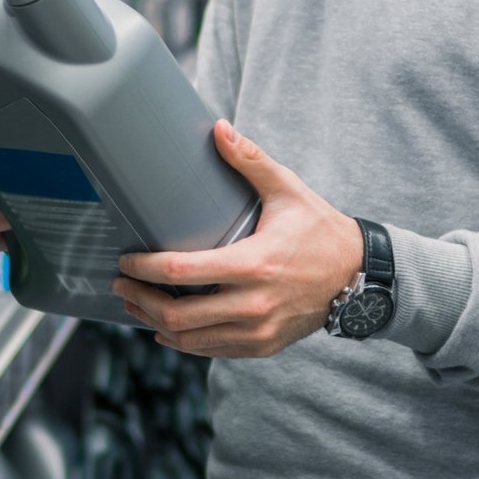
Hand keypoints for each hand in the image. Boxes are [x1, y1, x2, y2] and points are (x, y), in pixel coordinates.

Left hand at [113, 121, 362, 357]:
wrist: (358, 276)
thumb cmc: (319, 229)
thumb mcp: (288, 190)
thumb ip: (251, 160)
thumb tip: (218, 128)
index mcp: (254, 265)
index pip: (183, 273)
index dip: (145, 269)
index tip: (126, 262)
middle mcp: (254, 305)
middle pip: (178, 315)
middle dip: (140, 300)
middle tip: (120, 285)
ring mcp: (258, 331)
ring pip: (191, 340)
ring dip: (155, 324)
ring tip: (135, 306)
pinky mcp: (263, 346)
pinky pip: (212, 350)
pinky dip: (184, 341)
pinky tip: (166, 328)